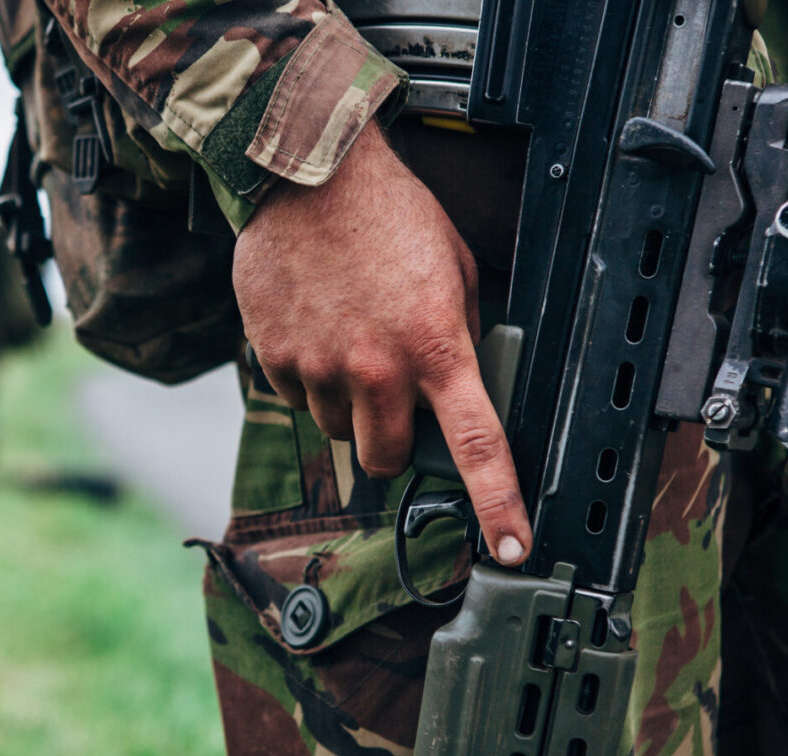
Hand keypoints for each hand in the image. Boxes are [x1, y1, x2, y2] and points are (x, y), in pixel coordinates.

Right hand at [232, 123, 530, 565]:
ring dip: (347, 404)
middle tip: (390, 400)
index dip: (498, 505)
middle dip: (391, 442)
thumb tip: (459, 385)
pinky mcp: (276, 357)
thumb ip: (457, 334)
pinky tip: (316, 326)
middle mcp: (377, 368)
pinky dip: (306, 375)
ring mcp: (321, 367)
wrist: (308, 174)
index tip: (511, 548)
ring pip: (338, 429)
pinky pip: (295, 396)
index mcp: (435, 347)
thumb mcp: (454, 268)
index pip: (477, 446)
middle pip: (384, 458)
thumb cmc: (390, 214)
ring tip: (348, 339)